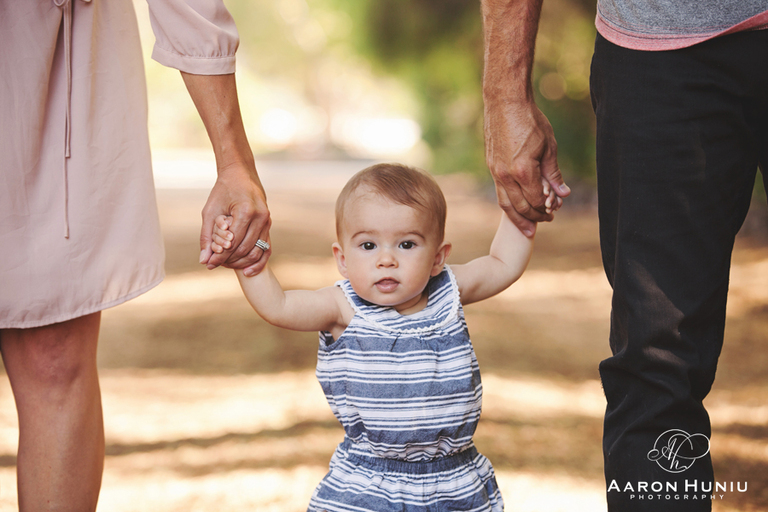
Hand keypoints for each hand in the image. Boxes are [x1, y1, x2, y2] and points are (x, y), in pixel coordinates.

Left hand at [199, 162, 270, 276]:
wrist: (241, 174)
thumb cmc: (223, 190)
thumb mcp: (210, 211)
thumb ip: (206, 236)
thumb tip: (204, 260)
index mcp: (245, 211)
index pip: (232, 242)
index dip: (220, 256)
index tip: (210, 264)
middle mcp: (260, 217)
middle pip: (244, 249)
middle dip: (229, 260)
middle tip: (217, 265)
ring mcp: (267, 221)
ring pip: (256, 251)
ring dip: (241, 262)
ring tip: (228, 266)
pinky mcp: (269, 224)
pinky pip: (266, 248)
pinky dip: (257, 262)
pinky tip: (247, 271)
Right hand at [484, 100, 569, 236]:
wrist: (505, 102)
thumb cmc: (530, 121)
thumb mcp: (549, 146)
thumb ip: (553, 173)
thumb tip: (563, 193)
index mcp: (523, 171)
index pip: (536, 199)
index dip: (547, 207)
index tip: (556, 209)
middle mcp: (506, 175)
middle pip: (520, 206)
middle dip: (534, 217)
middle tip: (546, 221)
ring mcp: (495, 172)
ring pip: (506, 203)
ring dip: (518, 218)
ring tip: (528, 228)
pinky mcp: (491, 167)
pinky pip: (500, 192)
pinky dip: (509, 203)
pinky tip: (516, 207)